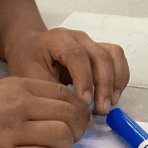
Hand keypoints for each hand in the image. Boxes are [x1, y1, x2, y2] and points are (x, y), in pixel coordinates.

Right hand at [0, 76, 91, 147]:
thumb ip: (26, 99)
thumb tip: (59, 114)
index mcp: (16, 88)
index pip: (64, 94)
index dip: (78, 110)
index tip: (77, 121)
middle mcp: (17, 106)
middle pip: (69, 115)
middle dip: (77, 131)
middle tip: (70, 140)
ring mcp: (11, 133)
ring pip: (62, 138)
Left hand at [5, 28, 129, 115]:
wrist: (28, 48)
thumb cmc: (27, 61)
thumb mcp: (30, 76)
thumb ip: (53, 91)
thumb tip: (76, 110)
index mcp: (58, 39)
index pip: (77, 55)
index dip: (84, 79)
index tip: (85, 102)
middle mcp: (78, 37)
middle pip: (100, 56)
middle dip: (103, 86)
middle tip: (100, 110)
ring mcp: (90, 42)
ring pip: (114, 56)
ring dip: (115, 82)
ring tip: (108, 104)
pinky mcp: (99, 51)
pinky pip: (117, 60)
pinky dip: (120, 78)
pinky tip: (112, 95)